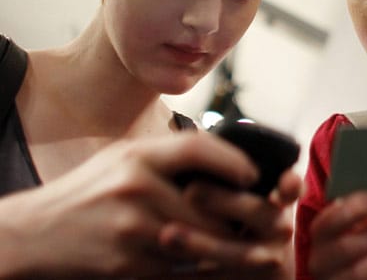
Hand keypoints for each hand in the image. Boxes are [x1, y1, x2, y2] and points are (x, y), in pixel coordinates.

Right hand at [0, 132, 297, 277]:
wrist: (38, 233)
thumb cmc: (90, 190)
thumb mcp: (124, 157)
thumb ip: (168, 154)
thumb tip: (223, 156)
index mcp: (138, 157)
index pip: (198, 148)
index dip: (234, 160)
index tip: (255, 174)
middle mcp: (137, 190)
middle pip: (212, 203)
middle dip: (249, 215)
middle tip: (278, 221)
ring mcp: (135, 231)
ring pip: (205, 242)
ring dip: (240, 250)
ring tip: (268, 254)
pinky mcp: (132, 266)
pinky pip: (184, 271)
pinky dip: (210, 271)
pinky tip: (229, 271)